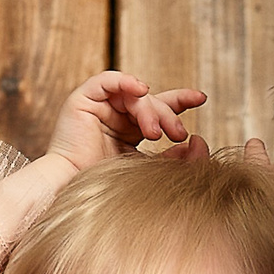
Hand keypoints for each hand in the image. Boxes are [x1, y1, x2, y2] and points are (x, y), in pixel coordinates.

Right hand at [0, 73, 205, 255]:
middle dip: (167, 115)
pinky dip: (126, 81)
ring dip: (149, 109)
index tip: (201, 99)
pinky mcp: (82, 100)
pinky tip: (141, 89)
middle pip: (151, 102)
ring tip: (154, 133)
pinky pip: (108, 80)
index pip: (160, 108)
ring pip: (133, 94)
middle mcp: (117, 116)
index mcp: (131, 131)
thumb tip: (199, 141)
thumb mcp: (149, 171)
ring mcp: (100, 106)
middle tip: (177, 134)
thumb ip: (175, 159)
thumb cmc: (106, 188)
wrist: (72, 192)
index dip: (181, 100)